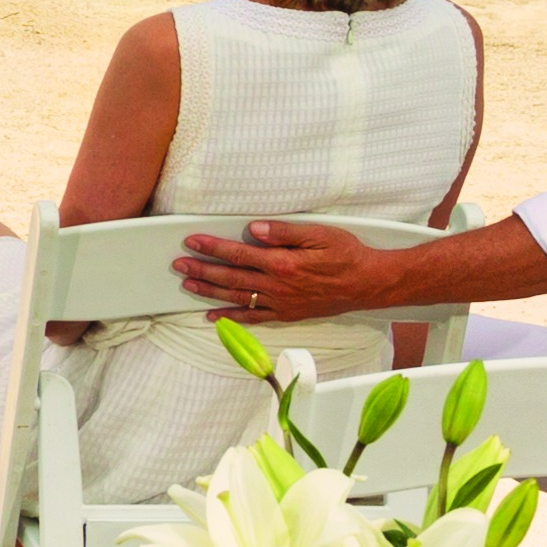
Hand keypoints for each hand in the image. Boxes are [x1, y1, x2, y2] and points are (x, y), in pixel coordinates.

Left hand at [175, 217, 380, 326]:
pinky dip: (232, 318)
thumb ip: (285, 232)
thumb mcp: (320, 234)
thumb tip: (255, 229)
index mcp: (283, 263)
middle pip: (231, 278)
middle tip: (178, 264)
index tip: (192, 240)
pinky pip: (254, 317)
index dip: (213, 247)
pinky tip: (213, 317)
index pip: (239, 254)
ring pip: (237, 298)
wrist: (368, 284)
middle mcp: (278, 286)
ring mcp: (281, 303)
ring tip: (187, 285)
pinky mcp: (287, 314)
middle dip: (202, 270)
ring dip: (209, 292)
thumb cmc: (347, 255)